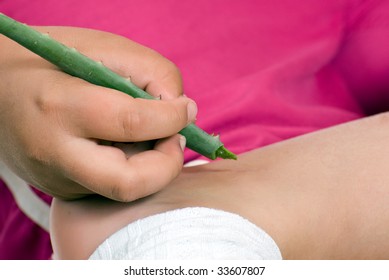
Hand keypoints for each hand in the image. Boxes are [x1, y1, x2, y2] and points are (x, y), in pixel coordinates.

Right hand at [0, 26, 196, 200]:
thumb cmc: (52, 60)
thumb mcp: (102, 49)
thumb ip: (151, 73)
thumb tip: (182, 110)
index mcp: (60, 106)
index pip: (132, 122)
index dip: (172, 118)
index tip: (185, 109)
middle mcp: (54, 153)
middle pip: (128, 183)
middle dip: (167, 164)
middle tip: (174, 138)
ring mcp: (56, 179)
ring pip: (123, 192)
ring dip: (154, 168)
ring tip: (153, 138)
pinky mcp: (62, 190)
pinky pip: (111, 189)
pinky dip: (134, 170)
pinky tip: (128, 146)